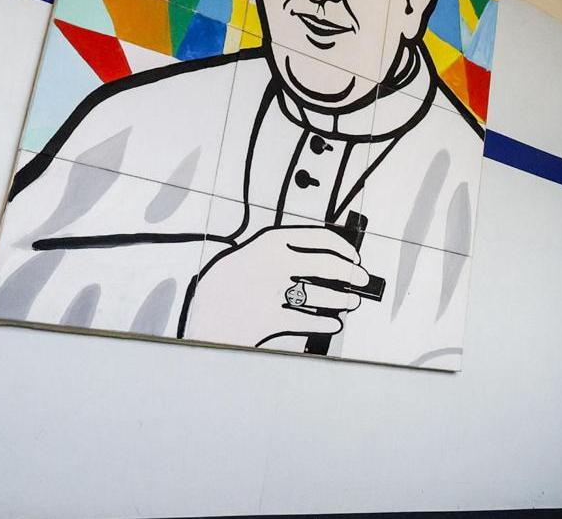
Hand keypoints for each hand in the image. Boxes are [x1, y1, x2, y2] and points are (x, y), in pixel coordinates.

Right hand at [181, 225, 371, 349]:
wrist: (200, 314)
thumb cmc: (225, 285)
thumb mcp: (250, 256)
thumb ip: (281, 254)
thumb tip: (322, 260)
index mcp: (268, 242)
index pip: (318, 237)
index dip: (343, 247)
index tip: (353, 256)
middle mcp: (273, 263)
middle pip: (327, 265)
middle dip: (351, 273)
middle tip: (361, 279)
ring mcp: (271, 292)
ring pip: (322, 294)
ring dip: (343, 299)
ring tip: (351, 302)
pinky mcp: (269, 319)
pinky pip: (308, 321)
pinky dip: (325, 323)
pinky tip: (333, 323)